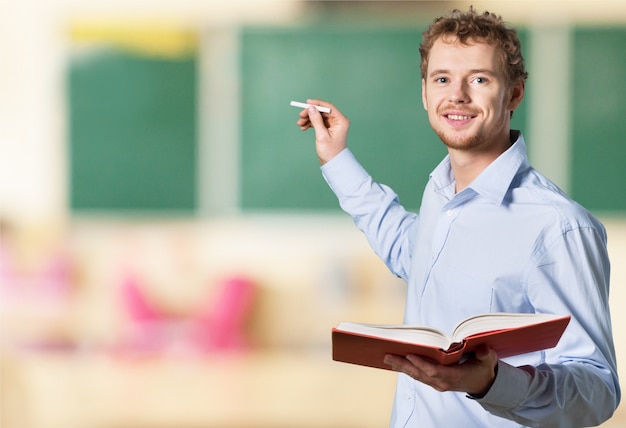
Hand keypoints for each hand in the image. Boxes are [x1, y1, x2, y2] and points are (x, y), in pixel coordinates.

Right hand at [295, 99, 349, 164]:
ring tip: (300, 124)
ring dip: (309, 118)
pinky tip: (303, 127)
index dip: (317, 104)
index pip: (328, 107)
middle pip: (322, 111)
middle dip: (310, 113)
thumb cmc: (330, 151)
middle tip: (300, 116)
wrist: (333, 162)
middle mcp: (338, 121)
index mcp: (341, 120)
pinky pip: (318, 122)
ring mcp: (333, 124)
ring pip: (319, 116)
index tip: (307, 103)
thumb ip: (316, 120)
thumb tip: (311, 108)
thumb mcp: (322, 135)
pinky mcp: (328, 129)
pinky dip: (310, 123)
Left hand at [383, 345, 498, 396]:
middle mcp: (443, 382)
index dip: (421, 364)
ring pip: (416, 376)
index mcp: (454, 377)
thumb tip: (483, 348)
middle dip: (403, 365)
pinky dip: (406, 369)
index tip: (409, 354)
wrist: (484, 383)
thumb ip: (486, 355)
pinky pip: (418, 375)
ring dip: (401, 367)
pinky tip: (396, 363)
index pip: (434, 371)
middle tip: (388, 356)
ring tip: (387, 358)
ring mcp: (437, 383)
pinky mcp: (434, 381)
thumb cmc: (483, 368)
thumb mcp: (488, 360)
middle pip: (420, 374)